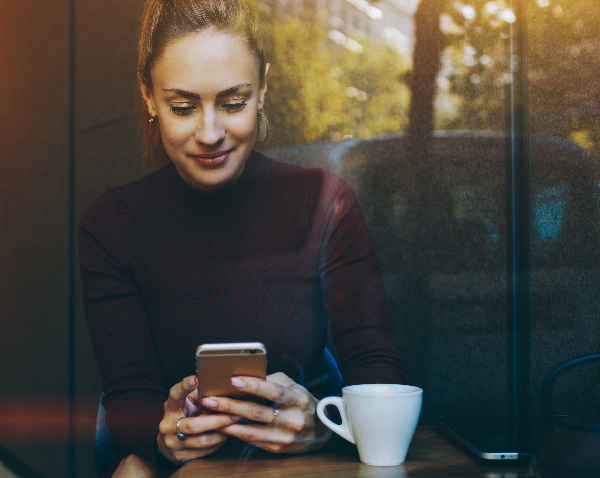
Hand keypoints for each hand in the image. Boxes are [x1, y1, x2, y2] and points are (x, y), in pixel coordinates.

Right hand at [156, 375, 241, 463]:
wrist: (168, 442)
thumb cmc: (185, 414)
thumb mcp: (187, 402)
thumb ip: (199, 394)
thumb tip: (221, 382)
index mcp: (171, 407)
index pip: (175, 395)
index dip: (185, 386)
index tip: (197, 378)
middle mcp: (168, 426)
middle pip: (194, 425)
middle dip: (217, 420)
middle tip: (235, 413)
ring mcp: (173, 444)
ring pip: (203, 441)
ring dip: (222, 432)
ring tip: (235, 423)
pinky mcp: (180, 457)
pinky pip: (206, 451)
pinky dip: (219, 442)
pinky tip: (228, 434)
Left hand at [201, 372, 332, 453]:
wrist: (320, 430)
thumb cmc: (300, 402)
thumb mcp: (293, 386)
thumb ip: (272, 380)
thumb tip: (247, 376)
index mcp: (297, 399)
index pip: (273, 391)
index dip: (253, 385)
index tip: (233, 379)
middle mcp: (292, 419)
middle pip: (257, 412)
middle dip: (230, 404)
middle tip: (210, 399)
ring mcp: (285, 436)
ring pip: (251, 430)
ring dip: (227, 422)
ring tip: (209, 413)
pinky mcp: (277, 448)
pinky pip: (252, 440)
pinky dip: (235, 432)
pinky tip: (222, 425)